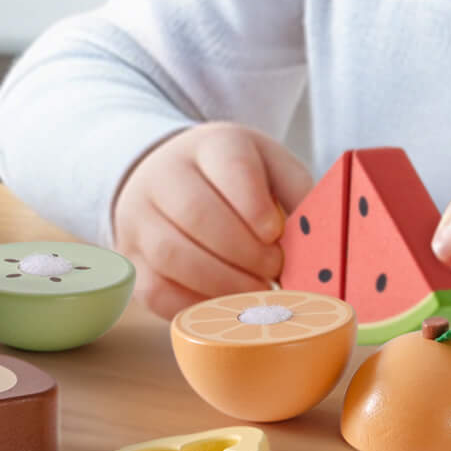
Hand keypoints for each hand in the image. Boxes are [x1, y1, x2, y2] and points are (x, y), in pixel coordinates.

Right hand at [113, 123, 312, 319]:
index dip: (255, 205)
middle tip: (273, 270)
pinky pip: (155, 290)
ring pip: (171, 254)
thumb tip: (320, 243)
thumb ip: (299, 195)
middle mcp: (163, 174)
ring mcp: (138, 216)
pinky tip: (224, 305)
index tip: (276, 232)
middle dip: (245, 252)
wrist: (168, 177)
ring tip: (254, 290)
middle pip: (196, 213)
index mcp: (209, 144)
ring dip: (222, 282)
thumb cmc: (233, 180)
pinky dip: (194, 305)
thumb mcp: (270, 168)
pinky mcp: (130, 257)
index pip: (229, 165)